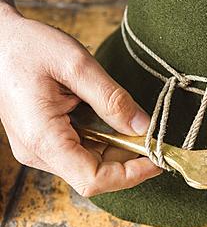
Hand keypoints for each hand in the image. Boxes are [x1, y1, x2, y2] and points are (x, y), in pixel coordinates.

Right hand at [0, 6, 160, 196]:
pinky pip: (82, 150)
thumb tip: (142, 127)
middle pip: (95, 174)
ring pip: (90, 163)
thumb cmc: (28, 47)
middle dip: (129, 159)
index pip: (93, 179)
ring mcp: (41, 148)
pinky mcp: (45, 140)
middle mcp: (39, 151)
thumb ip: (112, 99)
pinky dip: (105, 141)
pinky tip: (114, 122)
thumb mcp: (76, 65)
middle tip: (152, 137)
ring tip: (135, 126)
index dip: (130, 175)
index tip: (157, 160)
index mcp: (43, 139)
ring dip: (118, 149)